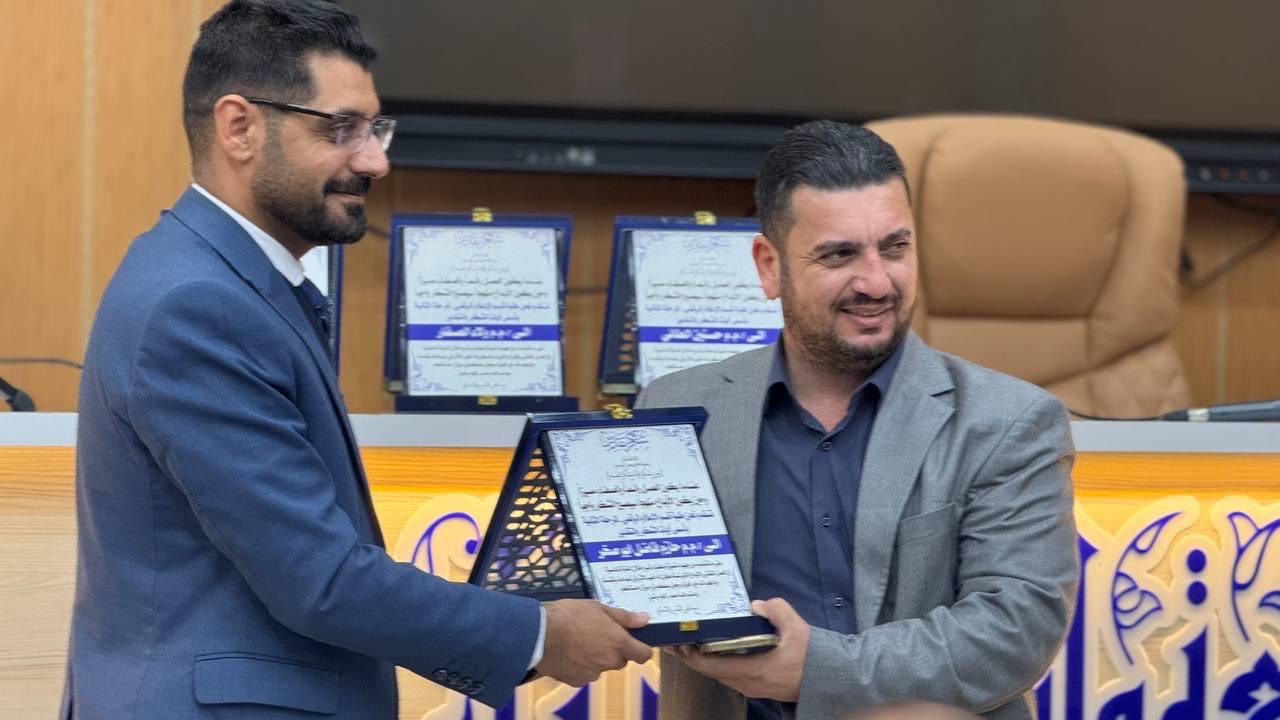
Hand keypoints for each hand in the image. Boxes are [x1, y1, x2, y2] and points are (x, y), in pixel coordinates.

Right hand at [535, 599, 651, 686]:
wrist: (539, 634)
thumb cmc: (568, 616)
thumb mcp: (598, 607)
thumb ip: (624, 617)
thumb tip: (644, 619)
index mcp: (618, 642)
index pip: (643, 655)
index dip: (641, 649)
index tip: (636, 643)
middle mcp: (608, 661)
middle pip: (620, 660)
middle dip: (613, 651)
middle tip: (598, 635)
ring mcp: (593, 673)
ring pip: (601, 667)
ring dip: (595, 658)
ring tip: (578, 642)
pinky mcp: (577, 680)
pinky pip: (584, 674)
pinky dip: (579, 666)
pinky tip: (569, 652)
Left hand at [665, 598, 808, 701]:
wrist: (827, 679)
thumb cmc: (812, 656)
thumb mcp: (797, 629)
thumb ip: (777, 611)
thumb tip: (756, 604)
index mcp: (753, 670)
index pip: (711, 665)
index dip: (690, 654)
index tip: (677, 641)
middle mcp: (746, 683)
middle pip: (709, 670)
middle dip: (690, 655)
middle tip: (675, 637)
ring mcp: (749, 686)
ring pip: (717, 673)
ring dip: (701, 659)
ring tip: (688, 641)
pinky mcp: (754, 685)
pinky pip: (727, 674)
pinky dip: (714, 662)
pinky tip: (711, 648)